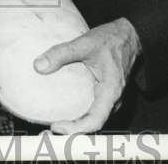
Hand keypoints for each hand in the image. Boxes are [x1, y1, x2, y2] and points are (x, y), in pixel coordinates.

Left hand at [34, 18, 141, 133]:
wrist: (128, 36)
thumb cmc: (111, 39)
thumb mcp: (84, 43)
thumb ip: (62, 53)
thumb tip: (39, 66)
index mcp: (111, 91)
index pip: (95, 120)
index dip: (76, 129)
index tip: (57, 126)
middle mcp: (112, 100)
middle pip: (92, 124)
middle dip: (71, 131)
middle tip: (48, 127)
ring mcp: (109, 100)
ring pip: (92, 119)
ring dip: (75, 124)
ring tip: (53, 122)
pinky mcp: (105, 96)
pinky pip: (92, 110)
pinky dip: (78, 114)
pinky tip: (63, 110)